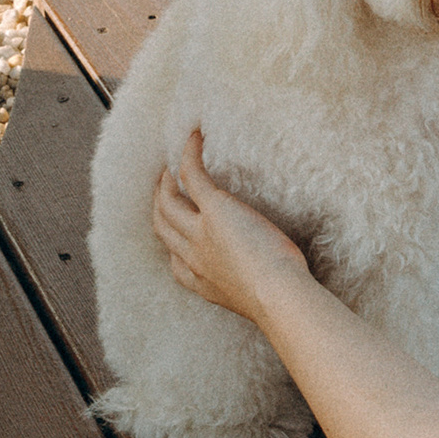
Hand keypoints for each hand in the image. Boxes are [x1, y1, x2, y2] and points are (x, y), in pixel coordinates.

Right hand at [151, 130, 319, 325]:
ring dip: (166, 181)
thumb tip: (269, 272)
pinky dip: (190, 153)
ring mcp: (199, 231)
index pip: (173, 260)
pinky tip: (195, 137)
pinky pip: (192, 174)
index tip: (177, 229)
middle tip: (163, 187)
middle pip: (162, 225)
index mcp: (199, 281)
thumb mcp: (255, 296)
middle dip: (159, 205)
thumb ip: (249, 282)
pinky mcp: (214, 208)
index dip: (171, 241)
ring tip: (170, 167)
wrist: (278, 296)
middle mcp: (192, 255)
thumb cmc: (280, 299)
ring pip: (168, 201)